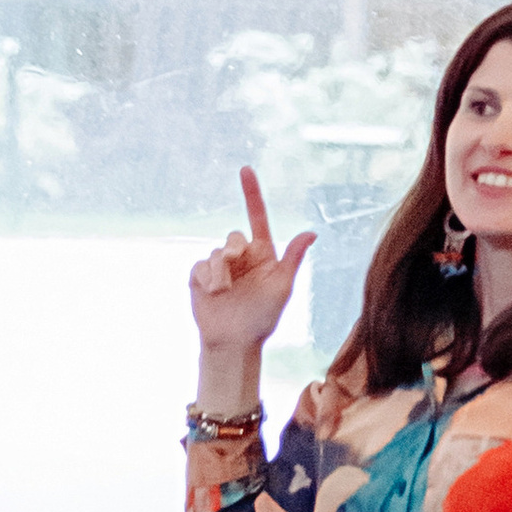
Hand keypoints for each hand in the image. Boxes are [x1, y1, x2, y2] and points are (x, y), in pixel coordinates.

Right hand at [189, 170, 316, 369]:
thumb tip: (312, 232)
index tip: (245, 169)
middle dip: (233, 251)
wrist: (234, 342)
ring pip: (216, 252)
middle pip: (233, 236)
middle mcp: (241, 256)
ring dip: (220, 272)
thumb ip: (292, 259)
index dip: (251, 193)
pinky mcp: (200, 276)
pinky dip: (206, 277)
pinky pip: (200, 265)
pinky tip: (212, 293)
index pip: (257, 217)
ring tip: (224, 292)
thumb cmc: (263, 318)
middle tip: (234, 270)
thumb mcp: (282, 288)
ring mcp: (220, 266)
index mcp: (262, 254)